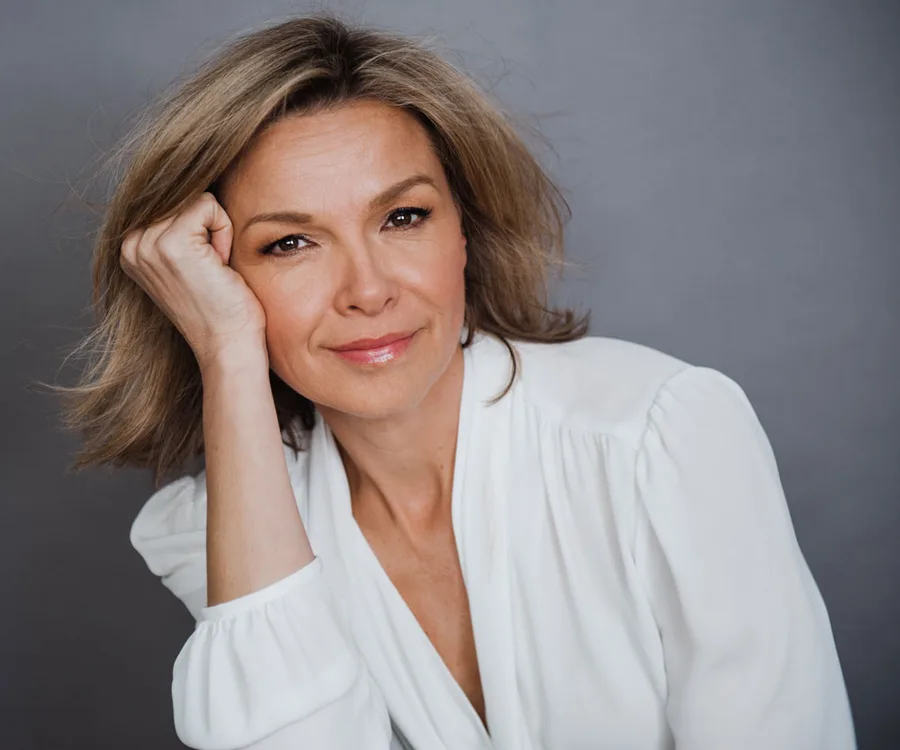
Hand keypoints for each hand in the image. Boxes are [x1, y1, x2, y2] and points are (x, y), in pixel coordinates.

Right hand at [119, 192, 266, 368]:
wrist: (228, 344)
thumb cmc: (221, 308)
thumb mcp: (190, 262)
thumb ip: (178, 228)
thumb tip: (191, 181)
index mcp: (131, 248)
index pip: (171, 201)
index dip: (198, 228)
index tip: (203, 267)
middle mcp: (131, 245)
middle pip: (183, 196)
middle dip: (207, 227)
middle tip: (212, 269)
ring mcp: (148, 244)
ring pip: (196, 198)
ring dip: (217, 230)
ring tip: (215, 268)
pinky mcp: (172, 243)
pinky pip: (208, 205)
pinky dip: (224, 231)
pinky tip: (220, 265)